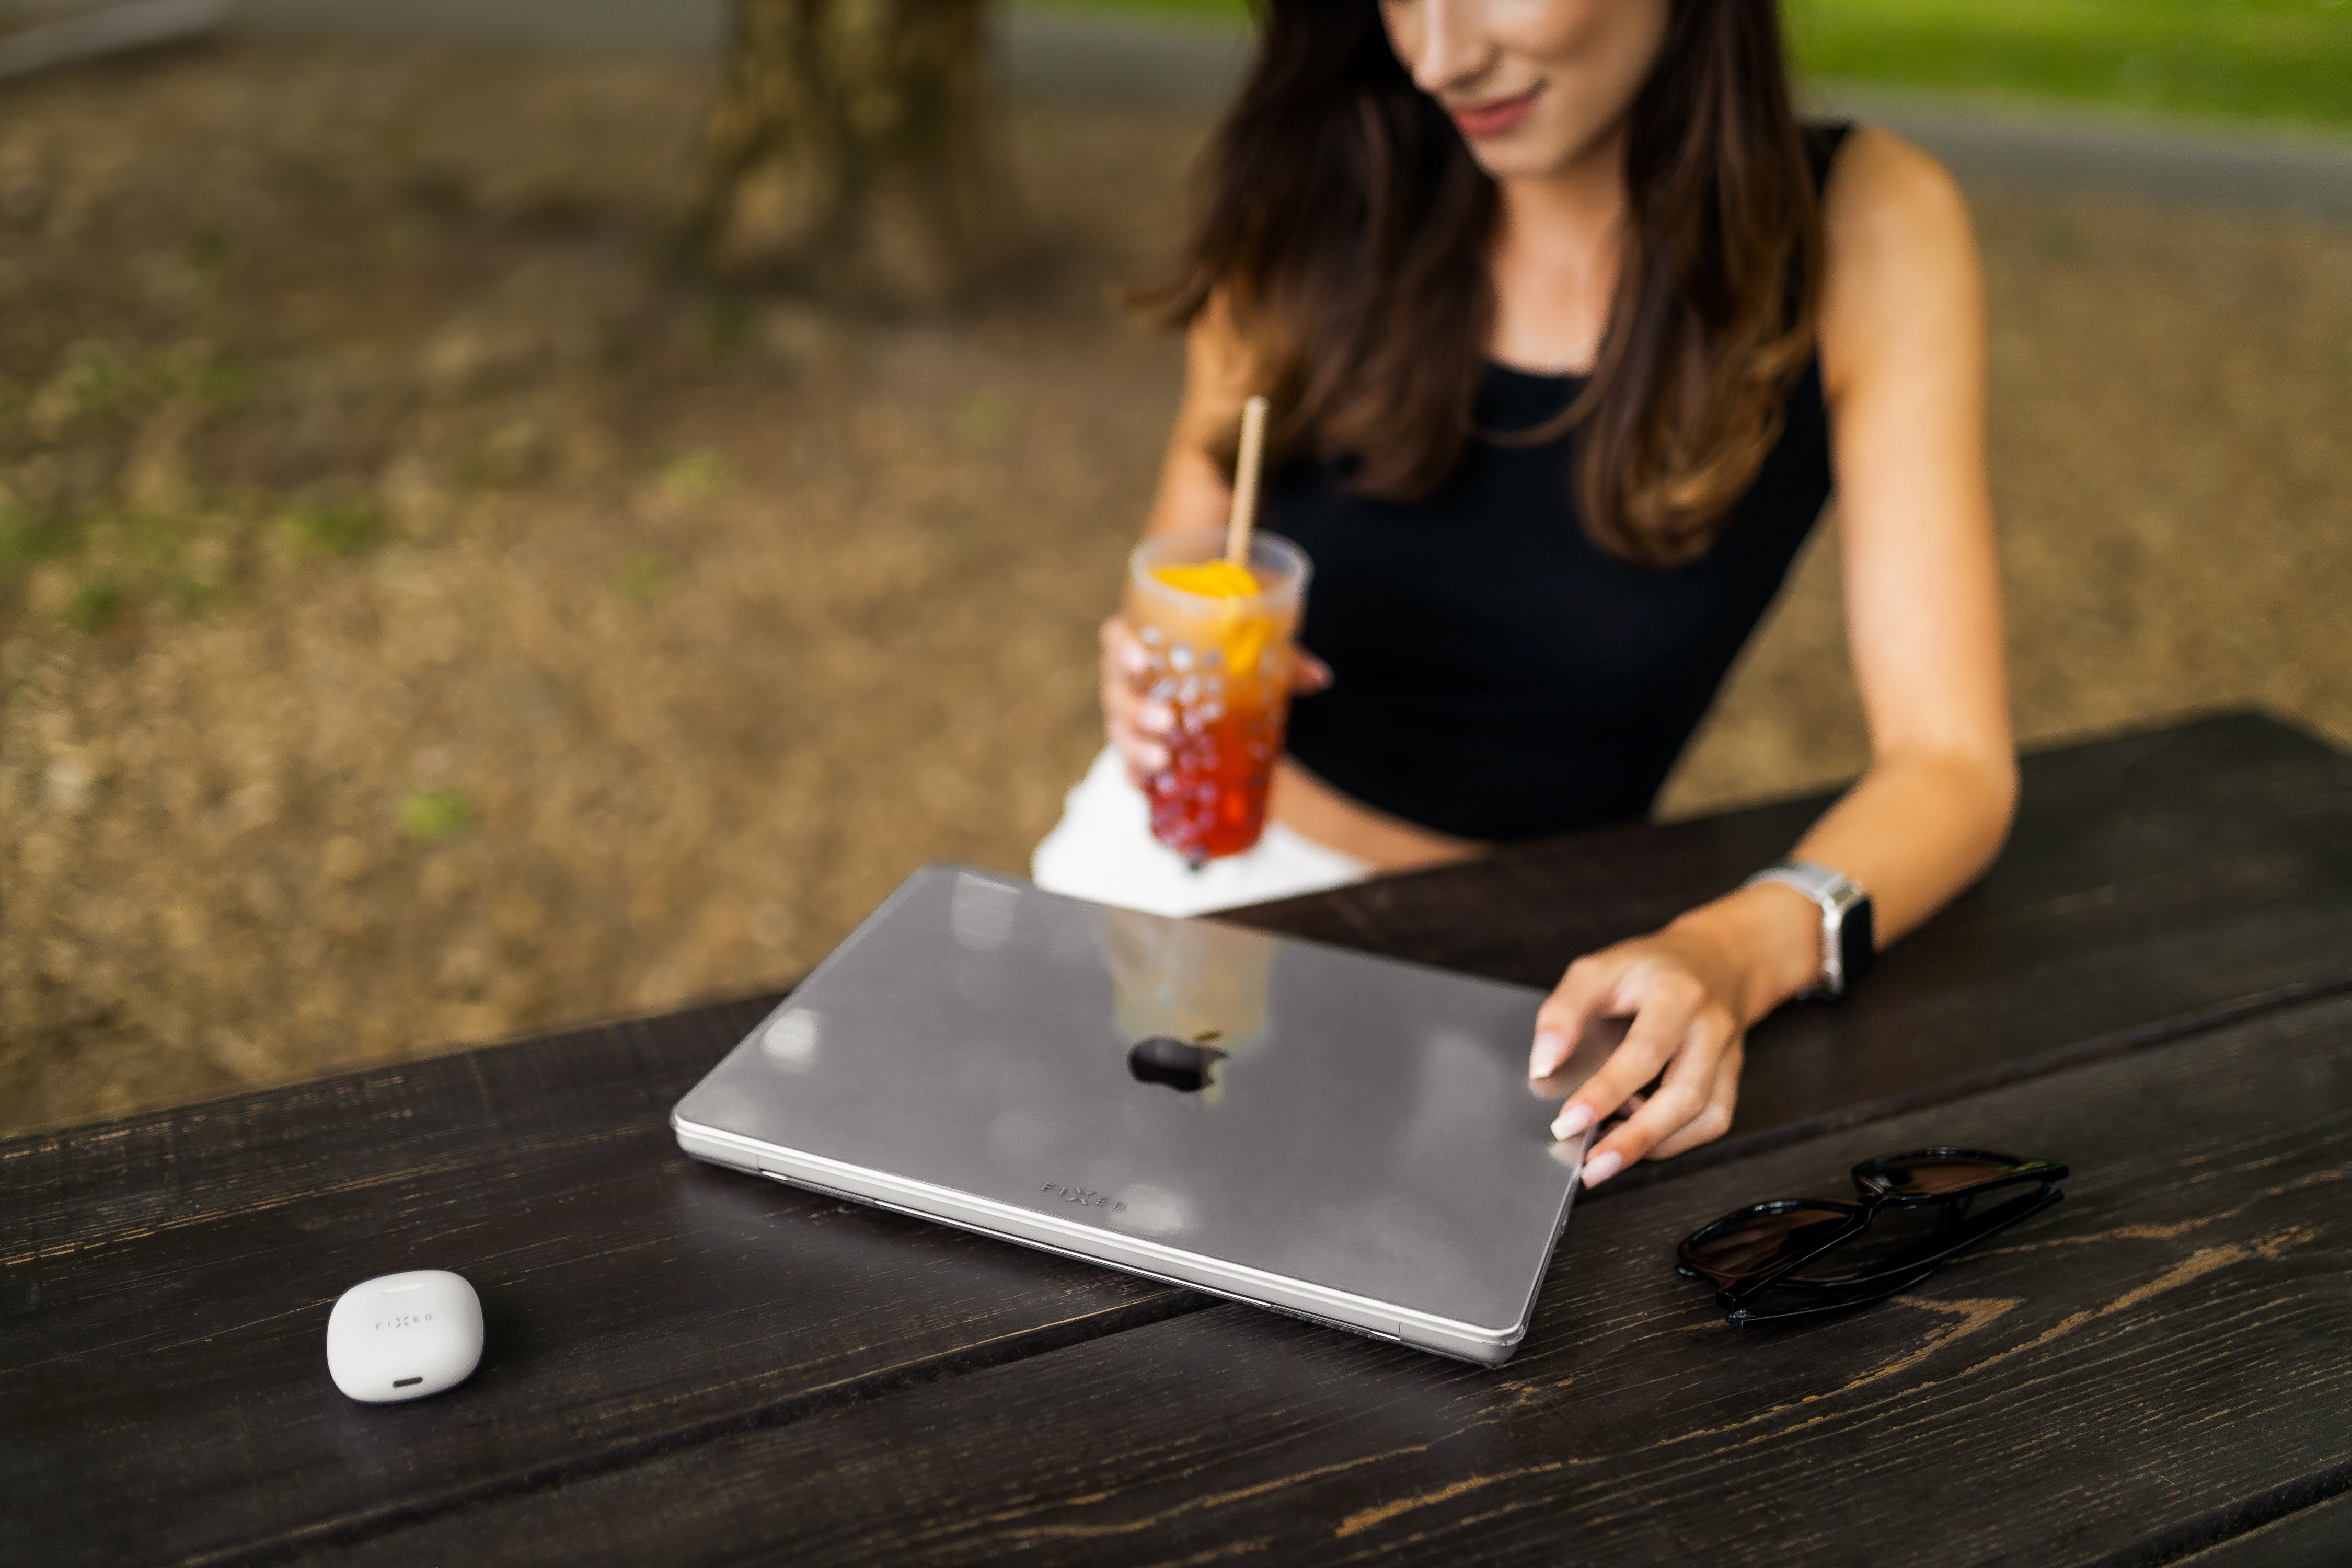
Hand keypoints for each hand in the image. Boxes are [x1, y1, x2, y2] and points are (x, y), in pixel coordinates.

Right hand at [1098, 614, 1331, 784]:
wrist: (1214, 691)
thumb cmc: (1224, 662)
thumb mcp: (1253, 655)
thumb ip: (1281, 659)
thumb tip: (1321, 677)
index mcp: (1147, 642)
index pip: (1118, 637)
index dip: (1123, 649)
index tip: (1142, 661)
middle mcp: (1130, 679)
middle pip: (1117, 691)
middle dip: (1137, 709)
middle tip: (1167, 723)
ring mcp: (1130, 717)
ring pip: (1120, 731)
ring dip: (1136, 747)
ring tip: (1162, 761)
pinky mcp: (1139, 748)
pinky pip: (1127, 764)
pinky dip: (1134, 775)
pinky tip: (1145, 787)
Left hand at [1527, 891, 1813, 1185]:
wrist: (1717, 960)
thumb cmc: (1647, 968)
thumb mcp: (1597, 970)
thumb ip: (1564, 1013)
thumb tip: (1543, 1068)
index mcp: (1675, 994)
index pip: (1643, 1052)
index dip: (1604, 1092)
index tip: (1567, 1122)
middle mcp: (1710, 1026)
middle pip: (1683, 1093)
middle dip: (1635, 1136)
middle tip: (1590, 1165)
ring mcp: (1727, 1054)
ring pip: (1704, 1114)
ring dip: (1653, 1143)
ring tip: (1606, 1156)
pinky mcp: (1732, 1076)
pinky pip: (1713, 1120)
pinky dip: (1676, 1140)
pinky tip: (1641, 1137)